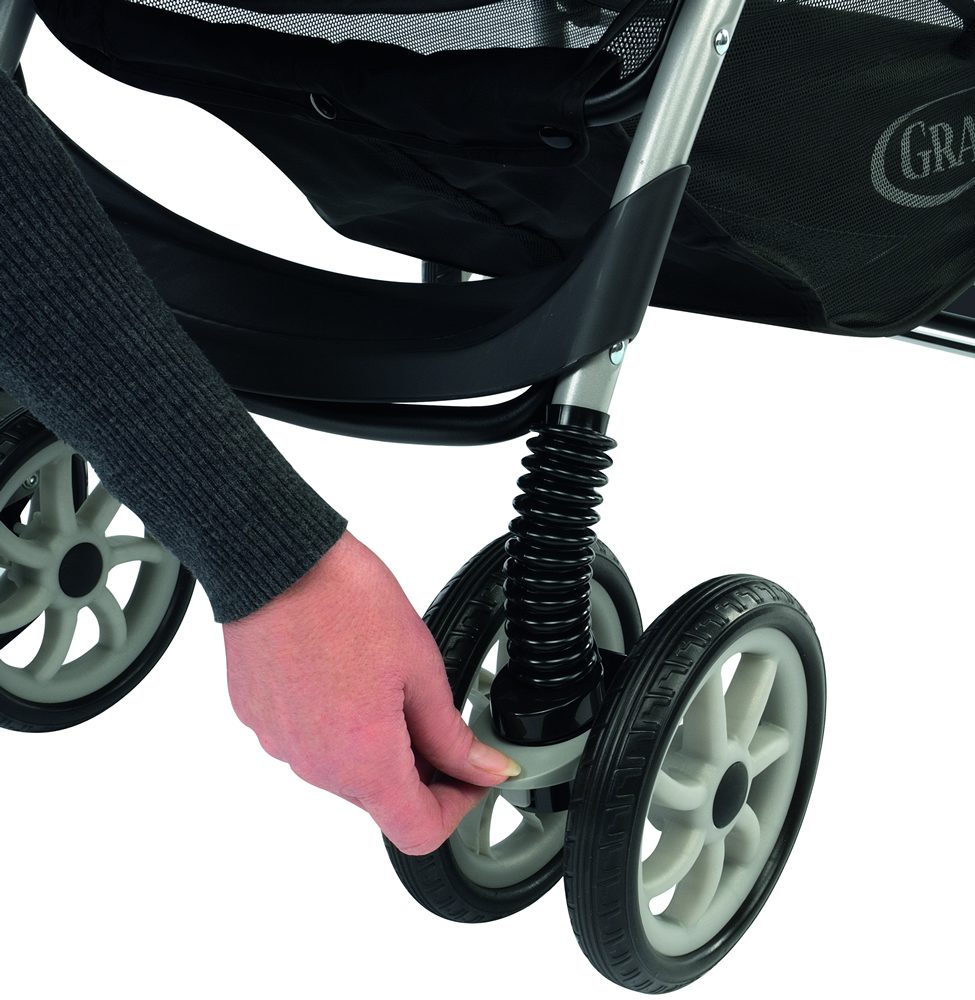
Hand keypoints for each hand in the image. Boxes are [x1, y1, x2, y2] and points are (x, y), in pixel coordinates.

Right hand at [221, 530, 520, 855]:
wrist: (275, 558)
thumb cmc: (345, 600)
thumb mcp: (420, 668)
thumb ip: (452, 735)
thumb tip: (486, 771)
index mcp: (362, 761)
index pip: (418, 831)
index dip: (457, 807)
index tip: (471, 772)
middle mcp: (315, 766)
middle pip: (380, 798)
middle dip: (419, 769)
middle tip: (435, 713)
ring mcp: (280, 743)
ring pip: (343, 768)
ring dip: (375, 743)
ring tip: (386, 678)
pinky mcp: (259, 717)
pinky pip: (308, 739)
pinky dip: (336, 721)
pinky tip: (348, 671)